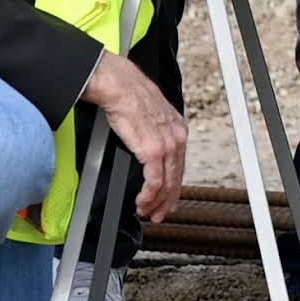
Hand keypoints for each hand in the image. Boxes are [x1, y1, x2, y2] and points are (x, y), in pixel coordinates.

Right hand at [79, 47, 187, 225]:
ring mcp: (167, 145)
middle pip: (176, 178)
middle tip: (159, 214)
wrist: (119, 86)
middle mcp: (177, 138)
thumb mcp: (150, 116)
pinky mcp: (153, 151)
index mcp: (178, 129)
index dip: (174, 187)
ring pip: (167, 184)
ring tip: (147, 212)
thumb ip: (153, 134)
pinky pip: (154, 182)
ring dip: (156, 202)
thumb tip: (146, 149)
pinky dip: (149, 196)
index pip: (179, 166)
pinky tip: (142, 202)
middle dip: (168, 201)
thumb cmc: (128, 96)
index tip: (168, 200)